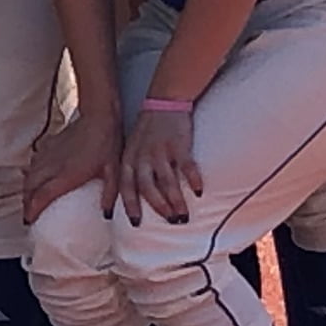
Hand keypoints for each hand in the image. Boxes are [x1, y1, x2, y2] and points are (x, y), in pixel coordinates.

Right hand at [22, 104, 119, 221]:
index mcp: (67, 175)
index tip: (28, 221)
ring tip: (28, 200)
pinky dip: (30, 173)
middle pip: (30, 187)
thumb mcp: (114, 172)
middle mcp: (53, 166)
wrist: (99, 117)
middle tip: (28, 215)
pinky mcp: (49, 145)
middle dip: (25, 202)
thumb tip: (106, 216)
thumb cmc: (107, 144)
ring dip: (26, 189)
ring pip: (29, 175)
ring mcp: (49, 154)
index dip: (32, 209)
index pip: (42, 195)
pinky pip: (34, 162)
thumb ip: (109, 195)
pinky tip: (34, 178)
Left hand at [117, 103, 199, 224]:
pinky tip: (199, 192)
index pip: (125, 185)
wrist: (165, 101)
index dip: (129, 205)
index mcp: (130, 158)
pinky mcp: (179, 144)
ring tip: (183, 216)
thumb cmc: (149, 130)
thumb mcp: (133, 148)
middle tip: (167, 221)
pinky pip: (186, 165)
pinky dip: (193, 179)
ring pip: (166, 181)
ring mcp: (161, 150)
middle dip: (156, 207)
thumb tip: (136, 197)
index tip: (134, 223)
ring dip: (175, 200)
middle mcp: (143, 156)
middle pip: (146, 187)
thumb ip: (133, 169)